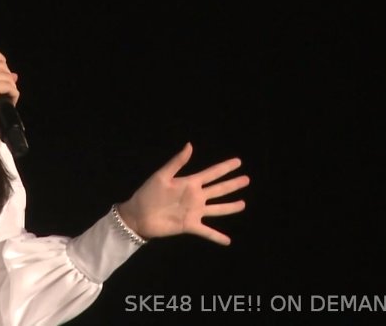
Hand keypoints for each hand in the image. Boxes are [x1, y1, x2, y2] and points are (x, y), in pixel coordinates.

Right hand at [0, 44, 18, 133]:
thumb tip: (14, 75)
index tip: (1, 73)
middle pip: (0, 63)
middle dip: (7, 76)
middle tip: (4, 90)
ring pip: (7, 75)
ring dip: (11, 87)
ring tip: (6, 97)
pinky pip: (9, 86)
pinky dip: (13, 95)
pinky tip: (8, 101)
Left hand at [118, 142, 248, 245]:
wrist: (138, 215)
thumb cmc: (147, 193)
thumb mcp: (162, 176)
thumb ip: (177, 162)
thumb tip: (190, 145)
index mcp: (189, 183)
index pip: (211, 174)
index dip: (224, 168)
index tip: (238, 162)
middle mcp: (195, 197)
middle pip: (218, 190)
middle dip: (232, 184)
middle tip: (247, 179)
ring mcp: (194, 211)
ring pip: (217, 209)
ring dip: (230, 207)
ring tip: (243, 204)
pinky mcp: (190, 225)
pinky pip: (207, 232)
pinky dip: (217, 237)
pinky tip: (228, 241)